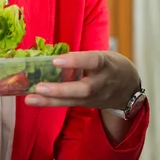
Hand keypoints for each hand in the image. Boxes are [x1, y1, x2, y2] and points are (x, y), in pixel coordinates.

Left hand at [25, 51, 140, 110]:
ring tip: (29, 99)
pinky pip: (68, 104)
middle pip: (83, 89)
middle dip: (61, 90)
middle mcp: (101, 83)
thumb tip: (51, 55)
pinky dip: (50, 102)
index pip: (92, 61)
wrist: (129, 88)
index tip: (56, 60)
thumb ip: (82, 57)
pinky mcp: (87, 104)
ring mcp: (95, 97)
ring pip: (73, 101)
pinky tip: (33, 100)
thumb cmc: (110, 65)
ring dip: (49, 100)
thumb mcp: (102, 56)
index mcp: (106, 64)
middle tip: (39, 87)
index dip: (75, 61)